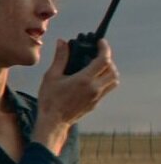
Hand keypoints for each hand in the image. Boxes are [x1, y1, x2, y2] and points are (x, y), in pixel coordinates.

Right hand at [33, 39, 119, 153]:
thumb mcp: (51, 76)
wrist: (53, 122)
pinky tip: (92, 80)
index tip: (100, 42)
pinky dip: (105, 81)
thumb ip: (60, 58)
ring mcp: (96, 97)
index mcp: (84, 80)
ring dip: (110, 71)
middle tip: (98, 54)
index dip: (104, 48)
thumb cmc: (49, 100)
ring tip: (98, 67)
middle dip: (108, 59)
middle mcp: (94, 88)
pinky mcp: (95, 104)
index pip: (103, 60)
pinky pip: (107, 89)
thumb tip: (62, 42)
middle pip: (112, 70)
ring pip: (114, 80)